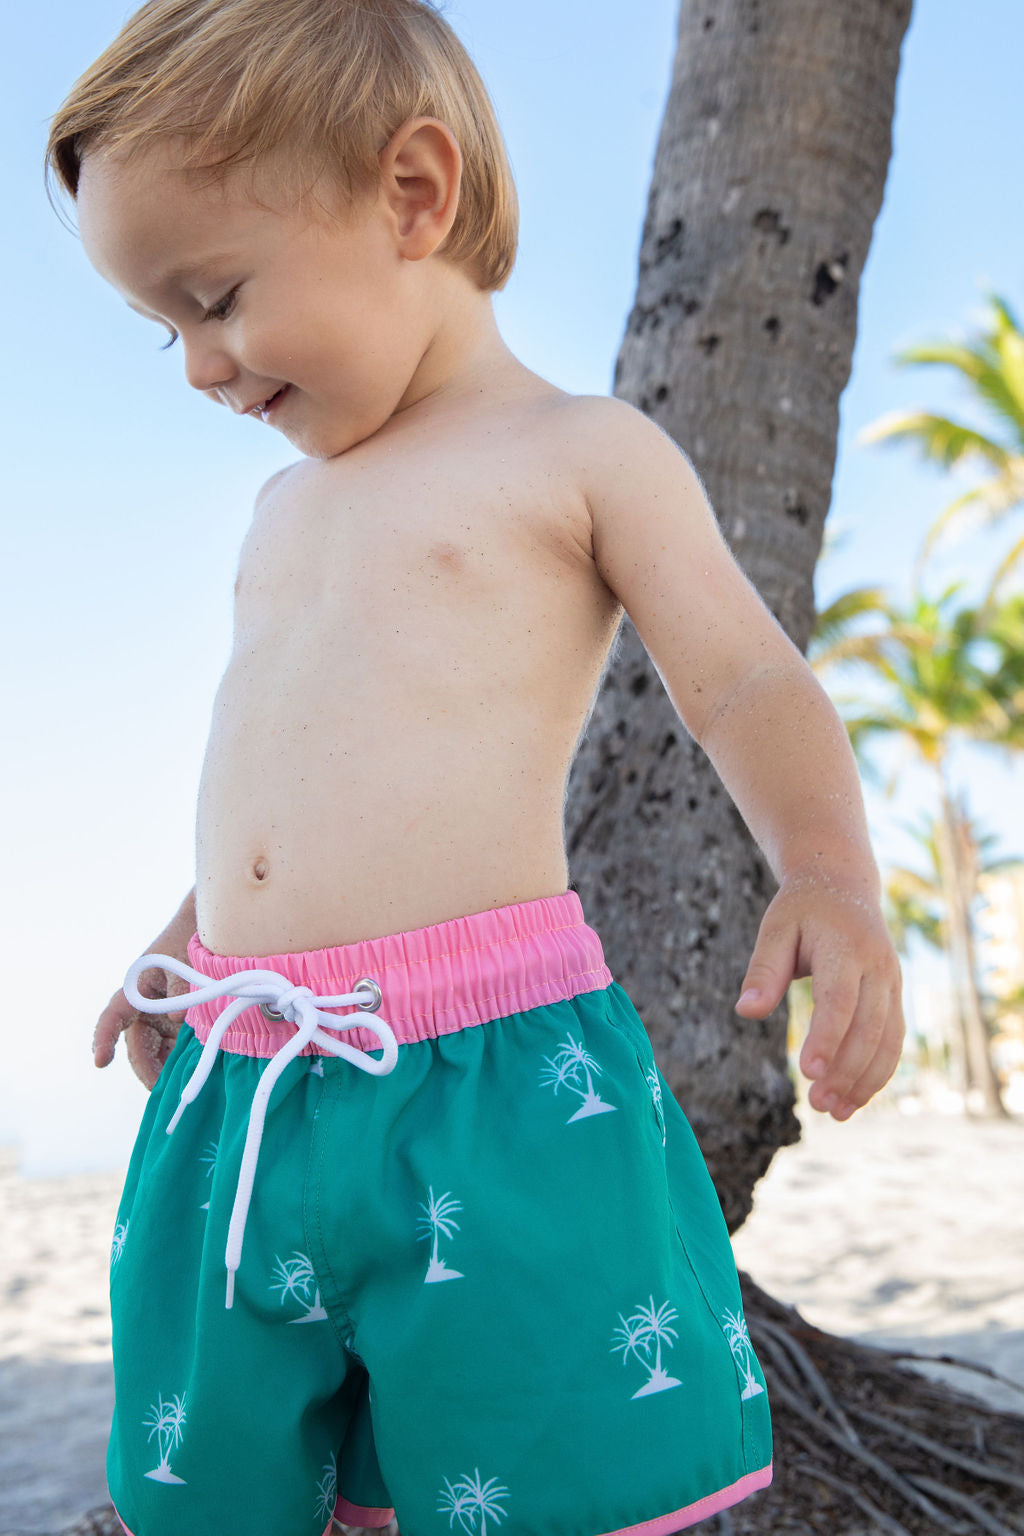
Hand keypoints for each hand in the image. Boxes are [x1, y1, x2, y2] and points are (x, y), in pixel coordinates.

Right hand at [93, 902, 196, 1089]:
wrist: (204, 933)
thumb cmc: (185, 944)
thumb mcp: (180, 961)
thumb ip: (178, 988)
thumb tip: (177, 1020)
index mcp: (134, 993)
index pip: (112, 1018)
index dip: (104, 1040)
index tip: (100, 1061)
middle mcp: (143, 1010)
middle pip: (137, 1047)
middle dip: (146, 1070)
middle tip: (159, 1090)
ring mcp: (160, 1020)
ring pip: (156, 1052)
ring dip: (164, 1070)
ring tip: (179, 1087)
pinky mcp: (176, 1026)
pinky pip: (173, 1048)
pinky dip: (179, 1061)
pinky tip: (193, 1073)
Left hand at [733, 866, 904, 1120]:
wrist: (843, 884)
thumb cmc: (801, 910)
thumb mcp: (775, 929)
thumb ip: (763, 970)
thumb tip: (745, 1011)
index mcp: (846, 948)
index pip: (839, 1001)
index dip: (826, 1038)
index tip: (807, 1072)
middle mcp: (877, 967)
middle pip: (867, 1028)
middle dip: (844, 1070)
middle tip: (817, 1105)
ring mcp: (892, 982)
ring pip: (888, 1040)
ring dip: (865, 1080)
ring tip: (835, 1113)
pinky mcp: (895, 996)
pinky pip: (893, 1040)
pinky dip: (878, 1072)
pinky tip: (854, 1100)